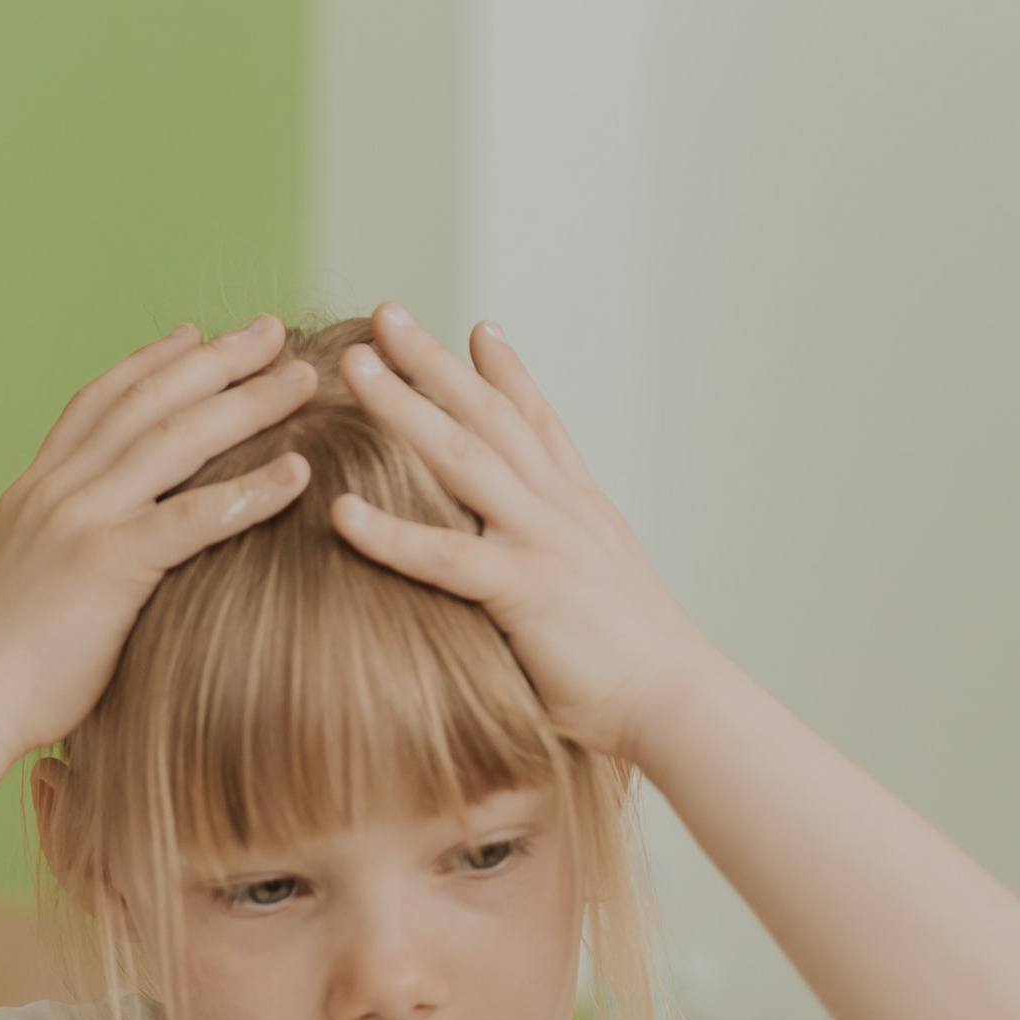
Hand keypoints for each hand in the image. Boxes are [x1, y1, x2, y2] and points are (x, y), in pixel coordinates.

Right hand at [0, 317, 317, 760]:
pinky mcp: (107, 562)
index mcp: (36, 488)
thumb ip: (60, 545)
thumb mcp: (24, 577)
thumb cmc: (1, 666)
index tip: (196, 334)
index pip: (98, 401)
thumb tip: (94, 554)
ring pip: (176, 439)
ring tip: (304, 380)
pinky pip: (191, 516)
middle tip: (272, 331)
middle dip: (216, 360)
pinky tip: (299, 472)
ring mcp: (80, 519)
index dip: (150, 361)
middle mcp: (57, 488)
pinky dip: (249, 489)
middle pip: (148, 401)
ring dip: (247, 403)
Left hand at [330, 309, 715, 760]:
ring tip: (353, 367)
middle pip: (488, 416)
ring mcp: (544, 543)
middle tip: (385, 314)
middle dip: (434, 362)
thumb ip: (562, 570)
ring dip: (404, 408)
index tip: (477, 326)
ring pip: (462, 459)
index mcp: (579, 510)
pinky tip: (340, 511)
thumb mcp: (596, 598)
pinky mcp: (527, 591)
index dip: (507, 374)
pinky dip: (391, 533)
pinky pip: (447, 556)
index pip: (538, 424)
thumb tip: (538, 574)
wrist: (679, 705)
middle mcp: (561, 510)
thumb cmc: (631, 674)